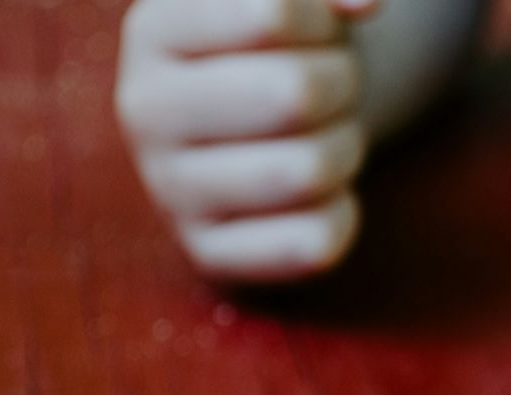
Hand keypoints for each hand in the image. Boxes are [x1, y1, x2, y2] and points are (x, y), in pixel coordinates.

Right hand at [116, 0, 375, 280]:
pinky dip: (344, 213)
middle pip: (293, 95)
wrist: (257, 115)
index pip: (274, 15)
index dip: (324, 21)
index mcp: (155, 26)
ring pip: (308, 172)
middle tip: (330, 84)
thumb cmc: (285, 42)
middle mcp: (144, 109)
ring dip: (346, 147)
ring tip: (324, 133)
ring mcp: (169, 189)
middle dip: (340, 84)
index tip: (317, 28)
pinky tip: (323, 193)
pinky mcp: (208, 253)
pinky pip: (314, 244)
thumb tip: (366, 3)